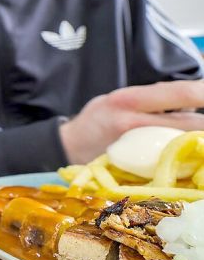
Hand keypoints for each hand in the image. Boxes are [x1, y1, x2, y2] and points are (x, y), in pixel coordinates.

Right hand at [60, 80, 203, 164]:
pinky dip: (184, 157)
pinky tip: (188, 156)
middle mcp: (133, 121)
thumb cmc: (98, 119)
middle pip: (189, 123)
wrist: (68, 145)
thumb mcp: (119, 99)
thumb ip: (152, 101)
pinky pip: (170, 161)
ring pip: (184, 143)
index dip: (203, 93)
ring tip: (198, 141)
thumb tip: (190, 102)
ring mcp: (135, 147)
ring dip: (198, 141)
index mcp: (130, 98)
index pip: (179, 93)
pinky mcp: (135, 166)